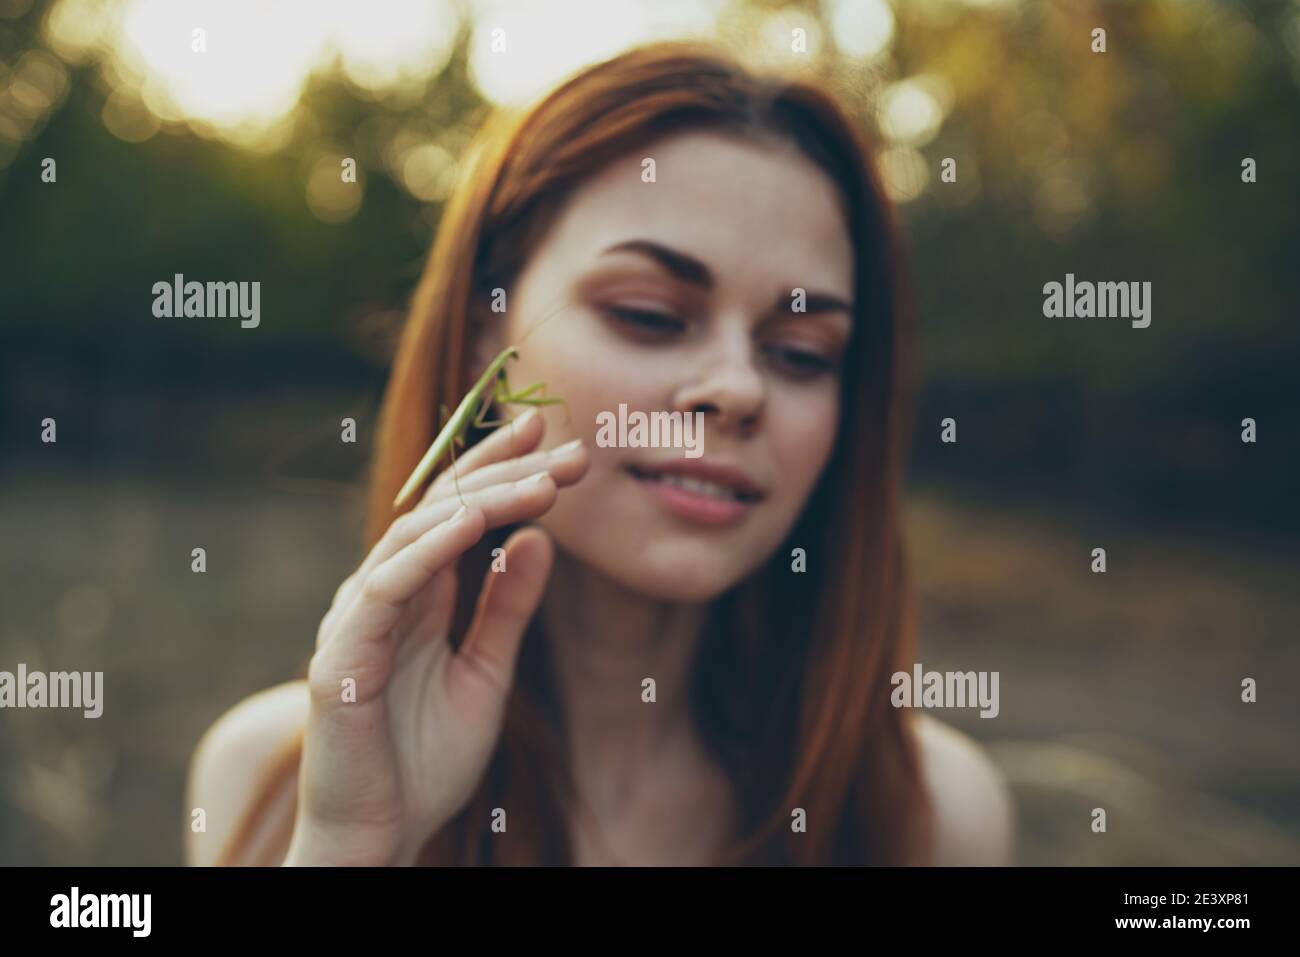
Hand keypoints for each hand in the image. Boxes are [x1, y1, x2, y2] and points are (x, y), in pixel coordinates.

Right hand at [284, 409, 586, 864]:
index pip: (457, 513)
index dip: (500, 470)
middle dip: (506, 472)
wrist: (381, 836)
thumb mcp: (486, 673)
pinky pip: (384, 588)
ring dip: (482, 502)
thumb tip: (540, 541)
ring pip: (416, 535)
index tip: (552, 437)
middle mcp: (384, 595)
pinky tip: (473, 523)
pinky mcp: (342, 656)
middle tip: (568, 448)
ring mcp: (358, 620)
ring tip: (544, 482)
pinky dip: (427, 551)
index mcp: (417, 597)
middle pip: (441, 510)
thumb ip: (506, 608)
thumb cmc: (424, 762)